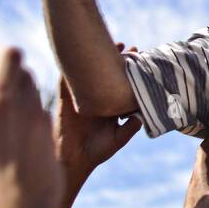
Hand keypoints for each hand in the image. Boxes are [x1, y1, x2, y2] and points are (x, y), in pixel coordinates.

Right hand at [54, 43, 141, 190]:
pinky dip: (71, 70)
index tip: (142, 60)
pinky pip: (67, 82)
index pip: (121, 85)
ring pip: (90, 74)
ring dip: (98, 60)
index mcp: (109, 106)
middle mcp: (96, 99)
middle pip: (107, 75)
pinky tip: (77, 57)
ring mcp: (81, 98)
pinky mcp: (66, 100)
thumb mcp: (117, 139)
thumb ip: (129, 128)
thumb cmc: (96, 152)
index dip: (130, 73)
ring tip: (113, 46)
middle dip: (118, 61)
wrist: (73, 161)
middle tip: (131, 48)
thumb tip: (141, 115)